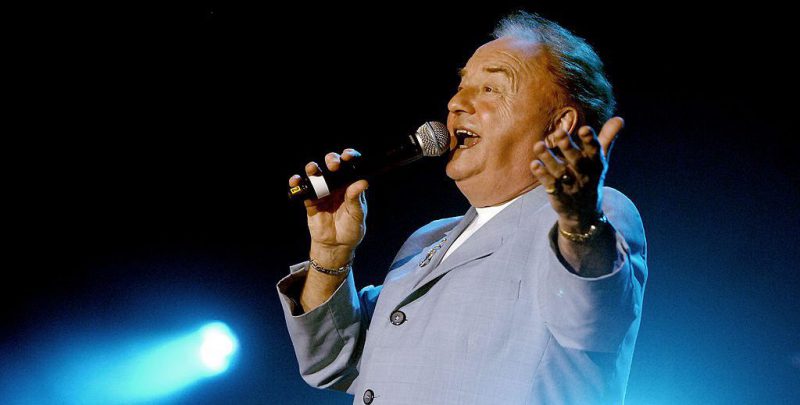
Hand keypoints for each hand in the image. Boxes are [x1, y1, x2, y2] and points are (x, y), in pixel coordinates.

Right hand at [288, 148, 367, 267]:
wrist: (336, 245)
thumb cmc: (351, 229)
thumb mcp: (357, 215)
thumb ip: (356, 199)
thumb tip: (362, 182)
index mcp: (350, 185)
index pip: (350, 166)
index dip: (349, 157)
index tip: (348, 156)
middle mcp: (336, 185)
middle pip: (332, 165)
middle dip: (331, 160)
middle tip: (334, 166)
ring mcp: (322, 191)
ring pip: (315, 173)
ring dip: (312, 168)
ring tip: (312, 170)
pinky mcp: (310, 200)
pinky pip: (302, 189)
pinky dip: (297, 182)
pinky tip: (296, 181)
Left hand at [530, 117, 623, 231]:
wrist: (584, 212)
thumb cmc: (591, 176)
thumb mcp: (600, 159)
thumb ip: (607, 138)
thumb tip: (619, 118)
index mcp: (596, 164)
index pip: (595, 151)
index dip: (590, 140)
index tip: (584, 129)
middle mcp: (584, 174)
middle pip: (576, 160)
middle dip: (568, 147)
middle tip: (558, 132)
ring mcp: (570, 185)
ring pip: (559, 171)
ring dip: (548, 158)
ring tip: (538, 145)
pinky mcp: (557, 194)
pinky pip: (549, 184)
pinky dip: (542, 175)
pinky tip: (534, 164)